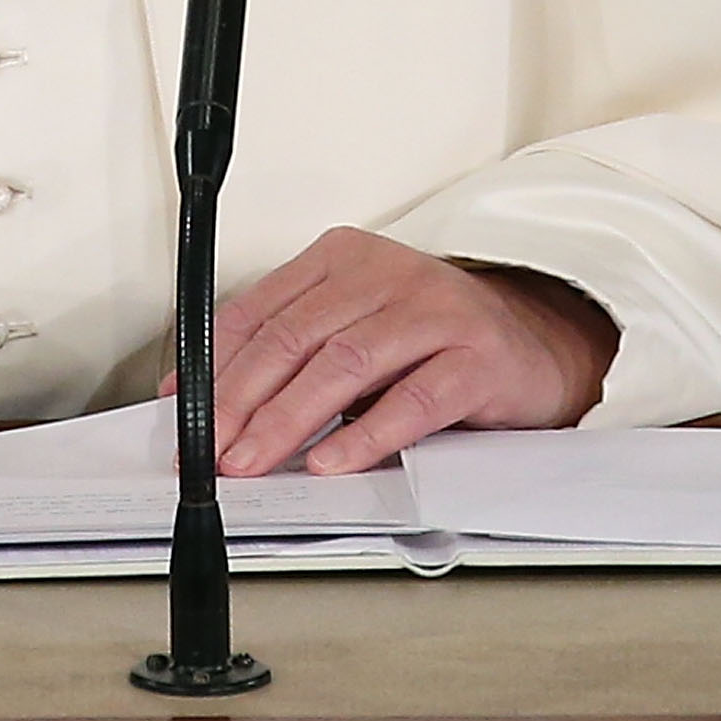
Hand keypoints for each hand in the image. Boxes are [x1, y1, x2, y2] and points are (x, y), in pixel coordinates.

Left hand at [181, 226, 618, 476]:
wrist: (537, 344)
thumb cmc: (433, 341)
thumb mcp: (354, 330)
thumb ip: (290, 354)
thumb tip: (204, 400)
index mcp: (343, 258)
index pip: (261, 309)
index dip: (215, 364)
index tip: (183, 412)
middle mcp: (385, 274)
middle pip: (294, 338)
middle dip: (241, 400)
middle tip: (211, 449)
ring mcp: (434, 312)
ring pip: (343, 364)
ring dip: (289, 420)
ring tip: (255, 460)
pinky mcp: (476, 358)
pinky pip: (411, 399)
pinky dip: (365, 434)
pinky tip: (333, 462)